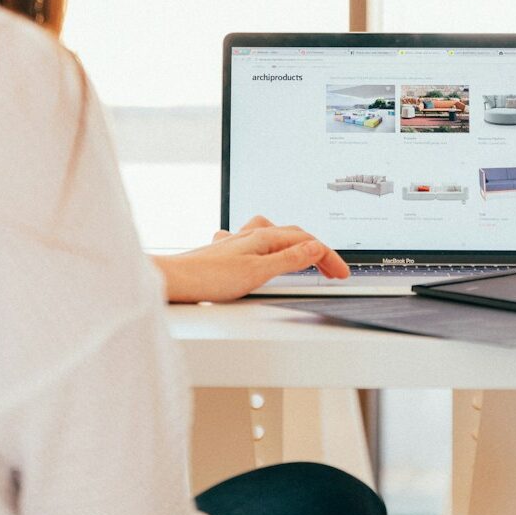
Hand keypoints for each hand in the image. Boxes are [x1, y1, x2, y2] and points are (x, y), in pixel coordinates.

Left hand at [155, 215, 348, 302]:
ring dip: (294, 244)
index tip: (341, 273)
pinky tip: (262, 253)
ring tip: (305, 255)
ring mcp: (238, 242)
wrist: (173, 280)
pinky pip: (255, 242)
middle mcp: (251, 234)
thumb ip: (289, 260)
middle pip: (294, 235)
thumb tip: (316, 247)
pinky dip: (269, 247)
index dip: (328, 257)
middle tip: (332, 270)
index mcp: (263, 237)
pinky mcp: (226, 252)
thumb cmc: (208, 277)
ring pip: (274, 234)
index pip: (307, 242)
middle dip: (317, 250)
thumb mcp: (258, 272)